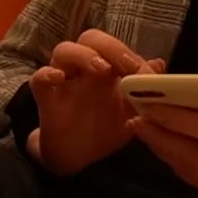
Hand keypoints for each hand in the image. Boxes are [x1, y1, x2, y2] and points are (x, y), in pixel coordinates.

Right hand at [28, 29, 159, 176]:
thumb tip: (159, 64)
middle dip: (110, 47)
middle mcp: (84, 68)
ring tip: (102, 70)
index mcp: (107, 67)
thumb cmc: (107, 128)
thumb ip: (145, 89)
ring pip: (64, 50)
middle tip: (127, 66)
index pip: (115, 46)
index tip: (146, 73)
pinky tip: (58, 77)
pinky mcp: (46, 98)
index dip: (131, 55)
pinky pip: (39, 79)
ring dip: (84, 55)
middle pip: (90, 38)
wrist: (81, 158)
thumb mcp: (133, 111)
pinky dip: (47, 74)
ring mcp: (64, 80)